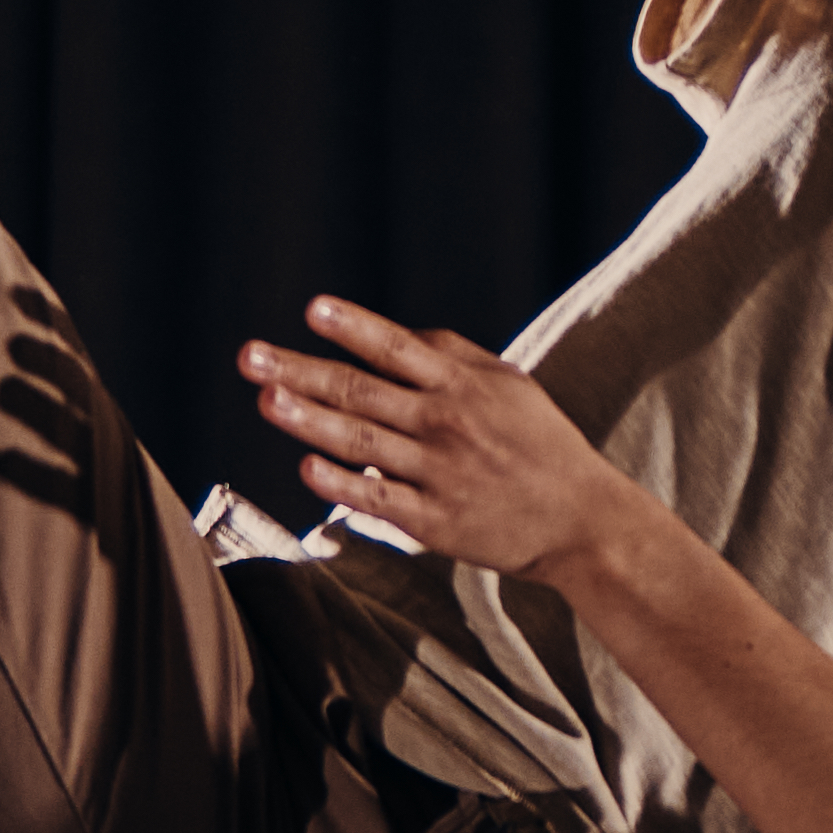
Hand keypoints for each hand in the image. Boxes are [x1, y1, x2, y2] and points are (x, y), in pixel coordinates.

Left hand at [244, 301, 644, 585]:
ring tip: (266, 399)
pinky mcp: (435, 521)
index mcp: (464, 386)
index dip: (355, 327)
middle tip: (250, 357)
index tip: (314, 310)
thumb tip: (397, 336)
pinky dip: (342, 483)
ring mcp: (439, 474)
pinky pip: (378, 498)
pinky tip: (307, 467)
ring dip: (309, 419)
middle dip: (302, 371)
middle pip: (363, 391)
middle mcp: (448, 424)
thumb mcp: (510, 386)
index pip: (399, 348)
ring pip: (362, 442)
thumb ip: (454, 356)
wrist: (583, 521)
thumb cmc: (541, 446)